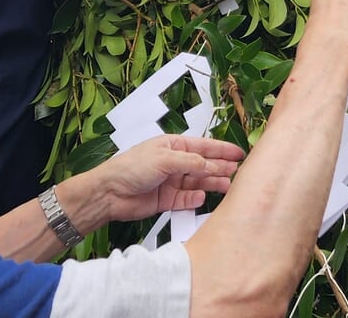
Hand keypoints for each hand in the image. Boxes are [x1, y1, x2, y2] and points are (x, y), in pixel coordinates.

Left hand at [63, 135, 243, 228]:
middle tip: (236, 171)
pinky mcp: (167, 200)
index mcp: (174, 146)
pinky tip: (202, 198)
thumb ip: (190, 162)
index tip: (239, 153)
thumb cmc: (132, 167)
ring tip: (227, 186)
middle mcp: (175, 163)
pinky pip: (186, 199)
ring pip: (197, 182)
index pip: (203, 147)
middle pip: (203, 165)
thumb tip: (211, 165)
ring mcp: (171, 182)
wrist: (108, 194)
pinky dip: (195, 199)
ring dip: (211, 184)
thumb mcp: (164, 158)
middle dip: (220, 167)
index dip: (222, 150)